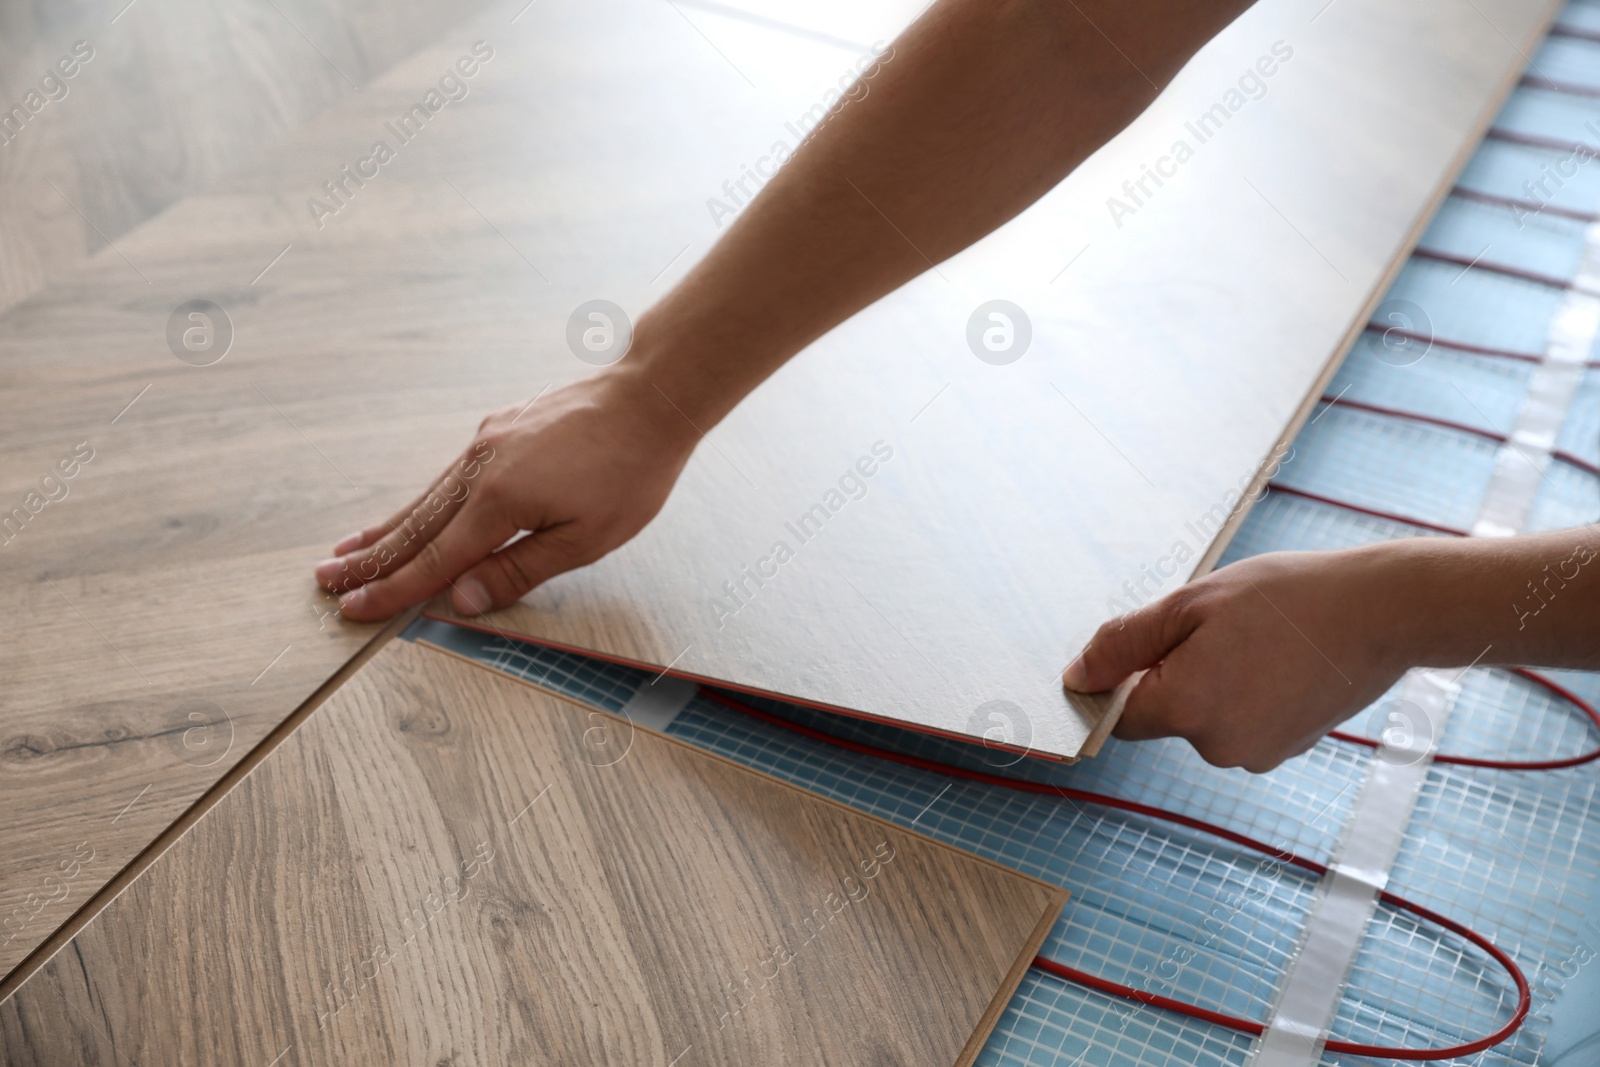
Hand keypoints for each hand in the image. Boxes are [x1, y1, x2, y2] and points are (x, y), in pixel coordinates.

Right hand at [315, 366, 696, 620]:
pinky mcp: (499, 428)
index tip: (354, 610)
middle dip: (370, 560)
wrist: (650, 397)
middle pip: (415, 526)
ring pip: (428, 497)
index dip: (392, 590)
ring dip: (388, 528)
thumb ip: (518, 571)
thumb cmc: (629, 472)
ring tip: (349, 550)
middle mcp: (480, 467)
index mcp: (498, 501)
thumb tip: (461, 602)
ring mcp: (486, 443)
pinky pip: (450, 475)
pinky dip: (424, 500)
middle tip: (326, 582)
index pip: (435, 560)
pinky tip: (415, 512)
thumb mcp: (585, 540)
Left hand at [1062, 547, 1419, 771]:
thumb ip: (1124, 644)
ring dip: (1214, 682)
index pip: (1119, 717)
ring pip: (1206, 719)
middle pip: (1165, 716)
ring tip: (1258, 638)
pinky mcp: (1289, 749)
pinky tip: (1279, 657)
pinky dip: (1249, 694)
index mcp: (1186, 711)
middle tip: (1218, 627)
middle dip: (1176, 674)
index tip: (1147, 646)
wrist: (1383, 611)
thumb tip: (1077, 678)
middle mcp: (1219, 748)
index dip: (1121, 682)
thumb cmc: (1286, 597)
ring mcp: (1259, 755)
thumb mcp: (1190, 605)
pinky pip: (1244, 722)